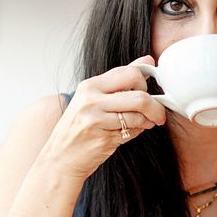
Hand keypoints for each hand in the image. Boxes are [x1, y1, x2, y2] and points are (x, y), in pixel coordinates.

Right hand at [35, 55, 167, 180]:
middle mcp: (91, 101)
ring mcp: (96, 121)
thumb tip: (148, 60)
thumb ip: (120, 79)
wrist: (60, 157)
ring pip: (139, 116)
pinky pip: (132, 132)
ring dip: (148, 122)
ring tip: (143, 124)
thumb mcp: (93, 97)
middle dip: (155, 106)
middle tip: (156, 113)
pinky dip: (137, 132)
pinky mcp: (103, 139)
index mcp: (90, 86)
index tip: (148, 92)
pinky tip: (127, 132)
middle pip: (140, 96)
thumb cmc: (78, 126)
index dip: (145, 83)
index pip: (130, 73)